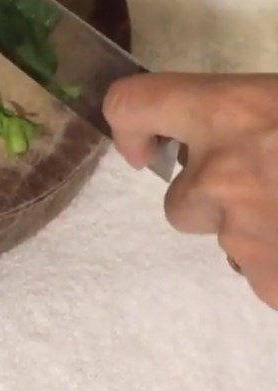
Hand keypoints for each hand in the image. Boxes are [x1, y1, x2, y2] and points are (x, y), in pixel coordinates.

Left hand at [104, 73, 277, 309]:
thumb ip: (234, 115)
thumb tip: (200, 134)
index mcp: (226, 113)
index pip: (130, 104)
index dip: (127, 127)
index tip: (144, 150)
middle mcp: (220, 176)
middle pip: (177, 203)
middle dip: (212, 200)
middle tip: (267, 184)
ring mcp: (244, 237)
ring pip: (223, 240)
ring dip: (252, 230)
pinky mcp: (273, 286)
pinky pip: (260, 275)